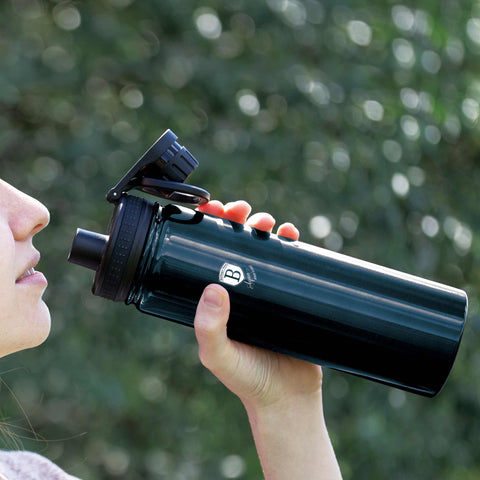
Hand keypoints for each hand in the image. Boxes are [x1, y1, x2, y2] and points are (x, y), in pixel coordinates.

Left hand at [194, 200, 322, 410]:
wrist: (288, 399)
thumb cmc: (248, 381)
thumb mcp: (219, 356)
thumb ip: (210, 328)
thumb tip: (213, 288)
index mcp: (215, 300)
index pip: (206, 255)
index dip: (208, 230)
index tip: (212, 211)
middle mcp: (238, 290)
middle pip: (235, 244)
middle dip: (237, 221)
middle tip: (241, 211)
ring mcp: (265, 291)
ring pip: (262, 248)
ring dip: (263, 227)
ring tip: (267, 222)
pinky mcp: (290, 295)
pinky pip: (290, 263)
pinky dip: (289, 244)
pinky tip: (290, 234)